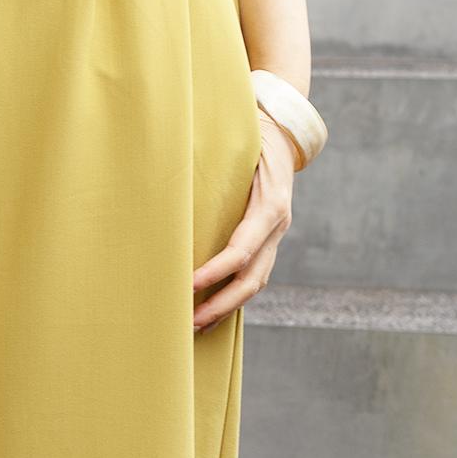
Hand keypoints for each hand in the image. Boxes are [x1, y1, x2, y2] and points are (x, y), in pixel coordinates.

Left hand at [191, 110, 297, 333]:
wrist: (283, 132)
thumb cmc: (252, 133)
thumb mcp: (240, 141)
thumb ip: (215, 157)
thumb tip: (173, 160)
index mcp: (270, 206)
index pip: (241, 251)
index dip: (215, 271)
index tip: (188, 284)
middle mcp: (277, 225)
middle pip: (252, 279)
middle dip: (221, 304)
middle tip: (189, 322)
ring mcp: (276, 235)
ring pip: (255, 282)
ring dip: (227, 307)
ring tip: (196, 325)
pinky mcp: (269, 238)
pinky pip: (254, 273)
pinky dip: (234, 294)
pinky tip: (212, 310)